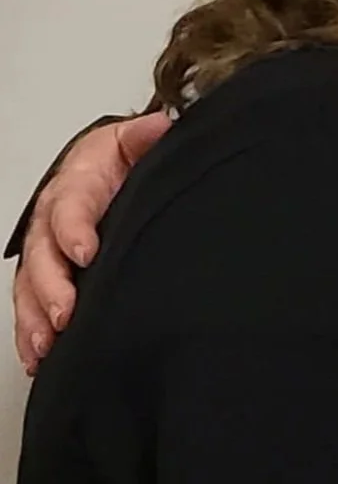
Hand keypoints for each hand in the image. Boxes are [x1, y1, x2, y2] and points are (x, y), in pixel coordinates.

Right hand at [12, 112, 169, 372]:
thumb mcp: (132, 142)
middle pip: (42, 255)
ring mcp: (47, 250)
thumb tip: (161, 126)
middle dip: (50, 287)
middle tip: (65, 313)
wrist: (107, 169)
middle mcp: (52, 219)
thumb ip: (145, 138)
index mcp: (76, 184)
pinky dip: (31, 332)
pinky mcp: (48, 274)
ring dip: (35, 317)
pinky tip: (38, 356)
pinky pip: (31, 304)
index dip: (74, 230)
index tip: (86, 252)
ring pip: (30, 286)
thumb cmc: (118, 161)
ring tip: (45, 345)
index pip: (70, 207)